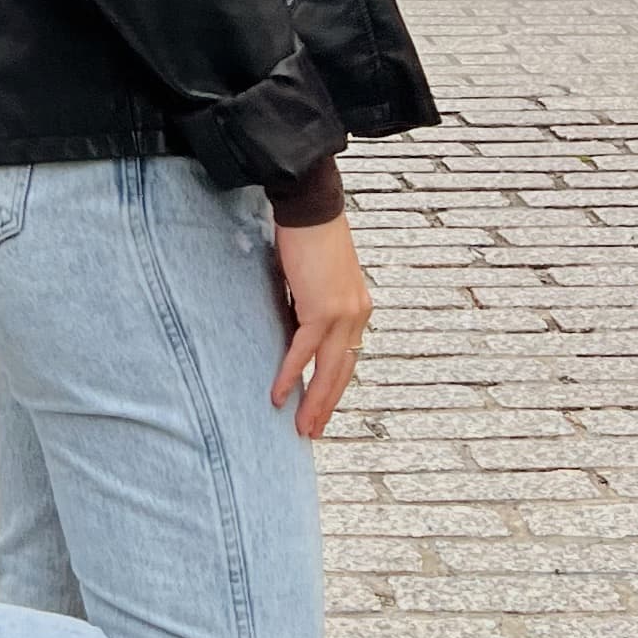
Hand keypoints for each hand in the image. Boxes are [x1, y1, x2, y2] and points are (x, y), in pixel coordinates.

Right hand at [271, 212, 372, 441]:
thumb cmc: (309, 234)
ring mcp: (343, 314)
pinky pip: (303, 351)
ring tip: (302, 428)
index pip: (347, 358)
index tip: (321, 408)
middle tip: (312, 431)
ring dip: (314, 402)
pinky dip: (291, 374)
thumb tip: (295, 324)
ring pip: (329, 370)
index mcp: (357, 308)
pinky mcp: (322, 309)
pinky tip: (279, 395)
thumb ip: (312, 304)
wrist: (311, 206)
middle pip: (342, 372)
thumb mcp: (317, 277)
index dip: (334, 386)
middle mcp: (357, 315)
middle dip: (326, 404)